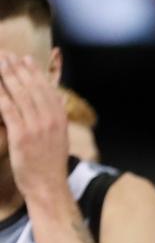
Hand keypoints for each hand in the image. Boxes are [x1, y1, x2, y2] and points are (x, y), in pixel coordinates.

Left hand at [0, 53, 69, 203]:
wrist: (48, 186)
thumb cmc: (50, 164)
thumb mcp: (61, 138)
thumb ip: (56, 117)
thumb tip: (56, 99)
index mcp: (60, 119)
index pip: (47, 89)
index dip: (35, 72)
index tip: (25, 59)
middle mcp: (50, 120)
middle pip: (32, 88)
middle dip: (18, 69)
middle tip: (7, 56)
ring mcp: (36, 127)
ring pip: (19, 95)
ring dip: (7, 76)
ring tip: (0, 64)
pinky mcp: (21, 135)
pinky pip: (8, 109)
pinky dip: (0, 95)